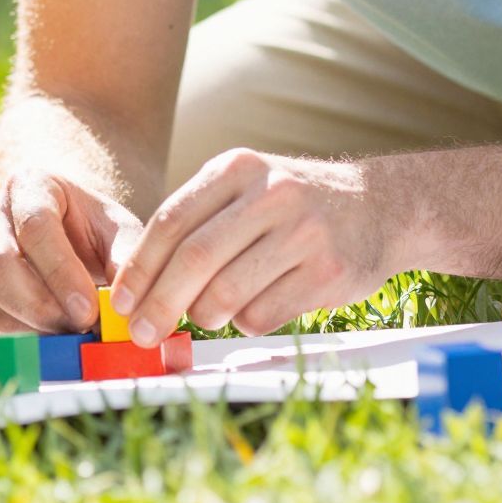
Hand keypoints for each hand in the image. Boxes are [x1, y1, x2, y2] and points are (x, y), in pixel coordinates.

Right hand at [0, 168, 142, 332]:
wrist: (72, 230)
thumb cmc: (97, 227)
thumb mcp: (120, 231)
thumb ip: (125, 259)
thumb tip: (122, 303)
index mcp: (31, 184)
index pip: (35, 226)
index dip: (60, 272)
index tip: (89, 309)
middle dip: (41, 304)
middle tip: (80, 326)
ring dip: (34, 322)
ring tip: (74, 332)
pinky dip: (26, 332)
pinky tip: (58, 333)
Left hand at [109, 149, 393, 344]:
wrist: (381, 206)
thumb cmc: (293, 206)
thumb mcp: (247, 188)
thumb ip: (197, 222)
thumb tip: (135, 286)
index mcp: (238, 168)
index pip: (171, 221)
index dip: (139, 267)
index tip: (120, 303)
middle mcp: (271, 193)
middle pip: (194, 259)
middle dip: (160, 304)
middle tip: (142, 334)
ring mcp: (303, 232)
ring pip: (226, 294)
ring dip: (206, 316)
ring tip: (210, 313)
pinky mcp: (327, 272)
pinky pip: (263, 317)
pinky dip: (245, 324)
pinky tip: (255, 308)